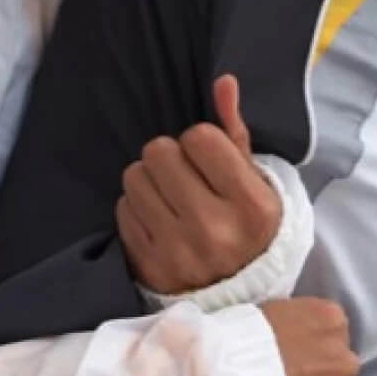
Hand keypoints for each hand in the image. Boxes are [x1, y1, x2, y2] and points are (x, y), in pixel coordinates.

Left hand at [117, 75, 282, 294]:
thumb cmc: (246, 225)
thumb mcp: (253, 181)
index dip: (201, 141)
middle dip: (170, 157)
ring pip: (135, 177)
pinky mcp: (149, 266)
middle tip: (185, 176)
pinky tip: (159, 219)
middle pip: (160, 152)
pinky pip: (123, 209)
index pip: (200, 138)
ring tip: (170, 196)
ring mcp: (178, 252)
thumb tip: (222, 82)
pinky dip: (137, 208)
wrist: (238, 293)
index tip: (209, 160)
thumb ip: (234, 130)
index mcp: (250, 206)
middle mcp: (214, 230)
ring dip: (149, 180)